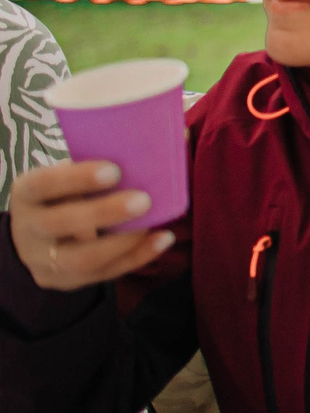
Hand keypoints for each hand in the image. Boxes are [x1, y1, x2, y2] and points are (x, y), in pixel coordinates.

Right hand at [8, 160, 173, 290]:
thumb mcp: (70, 174)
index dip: (76, 178)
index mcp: (26, 193)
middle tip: (144, 200)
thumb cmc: (67, 193)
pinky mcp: (64, 281)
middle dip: (104, 212)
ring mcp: (43, 260)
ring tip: (153, 224)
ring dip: (121, 242)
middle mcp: (28, 228)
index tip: (114, 170)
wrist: (38, 236)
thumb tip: (180, 132)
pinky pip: (102, 274)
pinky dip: (137, 257)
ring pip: (79, 258)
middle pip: (59, 224)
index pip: (44, 184)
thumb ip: (108, 156)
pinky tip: (162, 239)